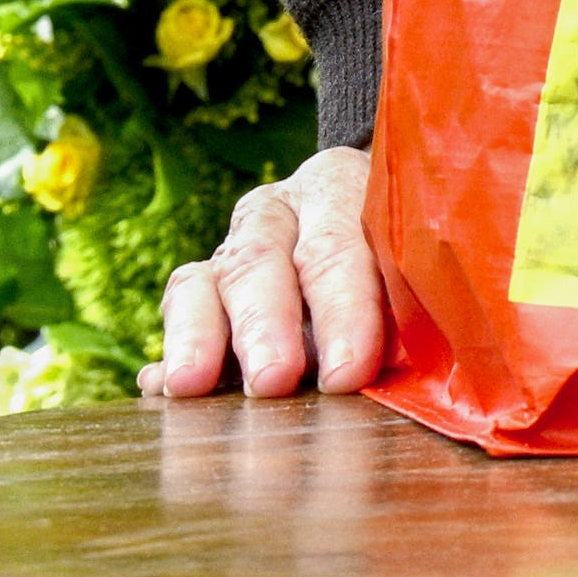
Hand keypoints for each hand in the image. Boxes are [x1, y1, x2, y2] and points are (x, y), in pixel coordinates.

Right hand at [150, 142, 384, 399]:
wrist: (364, 204)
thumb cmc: (404, 243)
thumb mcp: (414, 257)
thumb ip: (409, 301)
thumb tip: (404, 367)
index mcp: (343, 189)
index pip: (340, 247)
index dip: (344, 311)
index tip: (348, 372)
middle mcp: (280, 209)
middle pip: (265, 262)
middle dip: (268, 327)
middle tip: (273, 381)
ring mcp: (234, 242)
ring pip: (207, 280)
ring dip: (201, 337)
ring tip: (193, 385)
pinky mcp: (201, 279)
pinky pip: (178, 306)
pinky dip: (171, 348)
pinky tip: (163, 387)